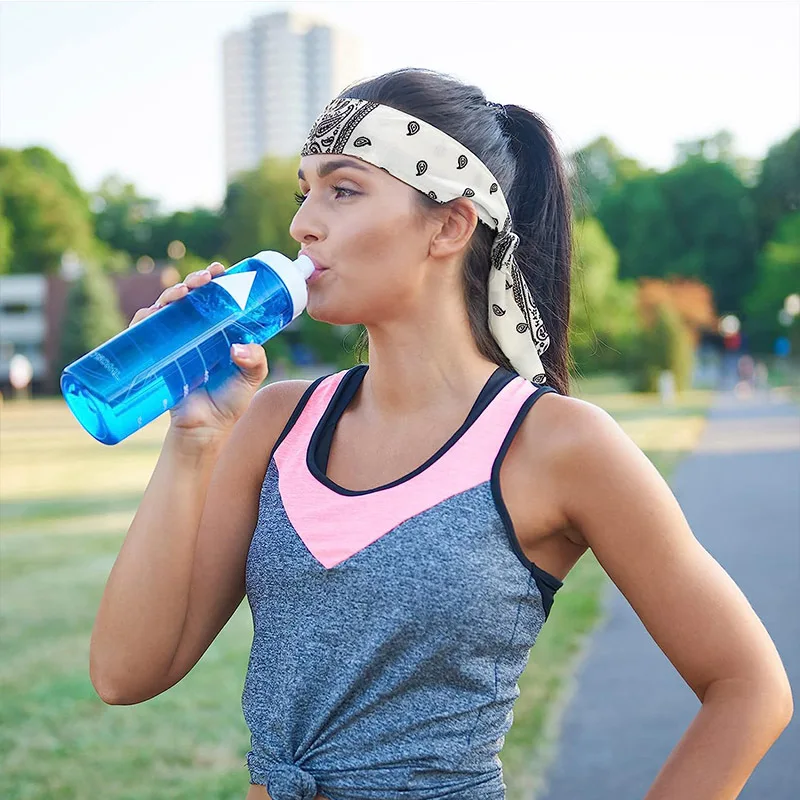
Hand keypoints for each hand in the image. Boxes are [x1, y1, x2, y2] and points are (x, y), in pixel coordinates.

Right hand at [128, 262, 268, 437]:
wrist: (204, 429)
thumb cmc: (229, 402)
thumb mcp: (250, 378)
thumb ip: (255, 361)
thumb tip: (241, 347)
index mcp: (218, 332)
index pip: (215, 299)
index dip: (216, 281)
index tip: (221, 271)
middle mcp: (195, 332)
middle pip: (190, 297)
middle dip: (194, 282)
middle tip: (204, 280)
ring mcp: (173, 342)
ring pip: (166, 307)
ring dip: (170, 294)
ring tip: (183, 293)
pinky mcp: (155, 356)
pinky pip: (143, 331)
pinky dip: (144, 318)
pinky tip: (151, 313)